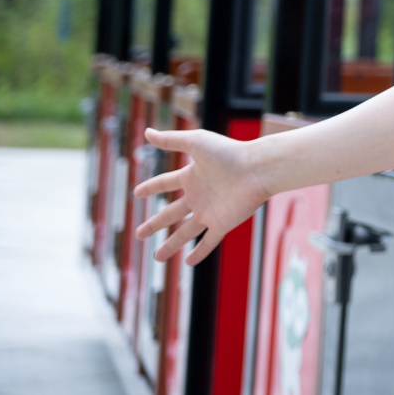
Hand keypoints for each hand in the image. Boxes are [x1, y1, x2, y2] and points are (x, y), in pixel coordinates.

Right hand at [133, 127, 271, 265]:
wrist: (257, 168)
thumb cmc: (228, 152)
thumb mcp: (196, 142)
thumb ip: (171, 140)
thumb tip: (147, 132)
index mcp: (191, 176)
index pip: (165, 183)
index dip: (151, 188)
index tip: (136, 193)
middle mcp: (199, 196)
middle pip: (171, 213)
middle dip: (155, 224)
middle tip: (138, 234)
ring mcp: (210, 211)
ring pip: (186, 232)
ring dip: (172, 245)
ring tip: (157, 257)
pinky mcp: (222, 223)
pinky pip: (209, 241)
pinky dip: (199, 252)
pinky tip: (188, 262)